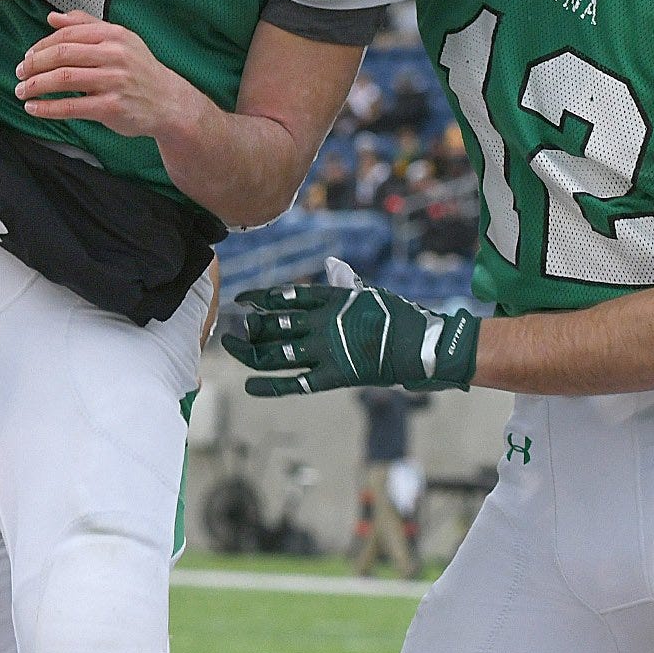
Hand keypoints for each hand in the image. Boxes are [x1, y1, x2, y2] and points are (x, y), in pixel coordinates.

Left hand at [14, 10, 204, 138]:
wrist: (169, 102)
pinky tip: (34, 109)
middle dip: (34, 64)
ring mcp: (114, 81)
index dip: (41, 45)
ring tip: (21, 91)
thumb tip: (52, 18)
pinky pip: (72, 107)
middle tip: (19, 72)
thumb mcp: (119, 40)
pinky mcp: (112, 107)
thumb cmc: (140, 71)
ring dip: (35, 85)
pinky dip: (48, 108)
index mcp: (114, 34)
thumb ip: (85, 26)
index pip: (67, 34)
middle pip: (62, 54)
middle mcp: (115, 55)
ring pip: (63, 79)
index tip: (27, 56)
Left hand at [223, 258, 479, 395]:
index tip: (243, 300)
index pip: (283, 297)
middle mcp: (320, 324)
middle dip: (250, 327)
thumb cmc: (397, 316)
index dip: (259, 298)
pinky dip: (270, 386)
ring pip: (275, 354)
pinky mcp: (333, 377)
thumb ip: (344, 284)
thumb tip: (333, 266)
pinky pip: (294, 383)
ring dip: (249, 351)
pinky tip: (249, 386)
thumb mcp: (367, 293)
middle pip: (273, 326)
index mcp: (329, 300)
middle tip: (238, 327)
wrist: (420, 345)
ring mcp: (325, 351)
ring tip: (233, 346)